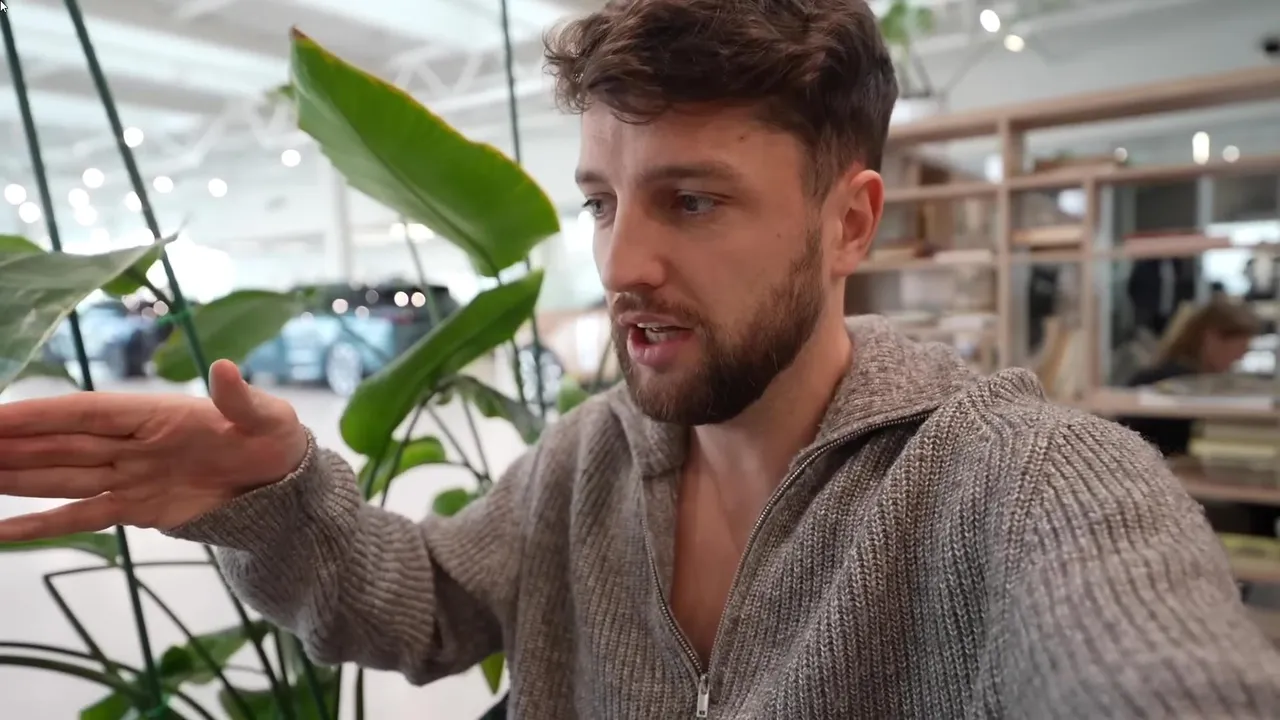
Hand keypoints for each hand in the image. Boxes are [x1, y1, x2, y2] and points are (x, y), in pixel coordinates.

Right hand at [0, 359, 308, 539]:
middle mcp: (131, 443)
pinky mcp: (135, 509)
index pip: (84, 412)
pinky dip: (41, 524)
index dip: (39, 413)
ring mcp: (128, 476)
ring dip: (12, 477)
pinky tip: (1, 529)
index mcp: (155, 414)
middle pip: (57, 443)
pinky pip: (81, 517)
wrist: (284, 487)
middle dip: (8, 444)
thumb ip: (240, 399)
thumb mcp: (269, 418)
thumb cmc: (275, 441)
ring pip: (57, 477)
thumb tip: (224, 368)